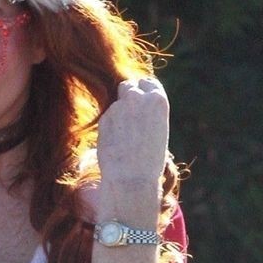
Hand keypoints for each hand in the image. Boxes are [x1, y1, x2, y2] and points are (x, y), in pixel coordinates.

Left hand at [95, 76, 168, 209]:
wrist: (132, 178)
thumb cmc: (150, 162)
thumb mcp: (158, 132)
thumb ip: (147, 114)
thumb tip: (134, 108)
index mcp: (158, 100)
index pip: (147, 83)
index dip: (142, 92)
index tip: (140, 100)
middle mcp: (139, 98)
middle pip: (129, 86)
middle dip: (127, 96)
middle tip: (127, 114)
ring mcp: (120, 106)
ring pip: (116, 104)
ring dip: (117, 115)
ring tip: (124, 140)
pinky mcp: (105, 118)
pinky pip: (107, 119)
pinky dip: (109, 129)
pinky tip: (115, 145)